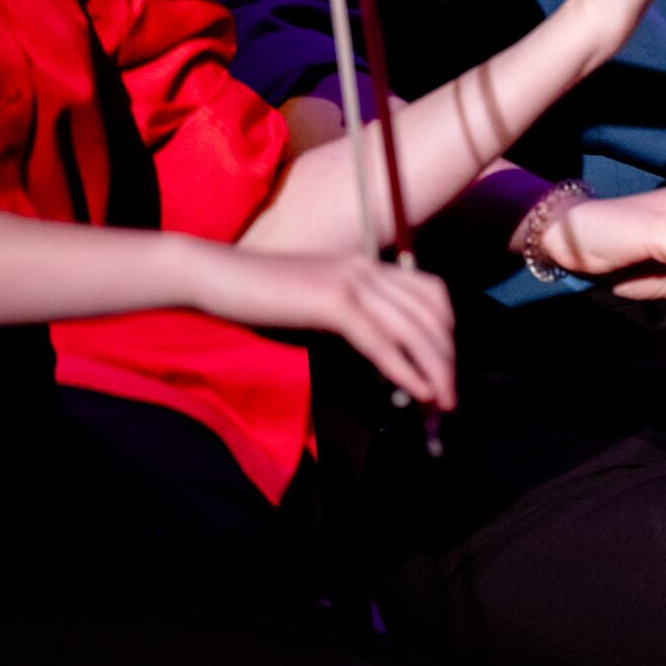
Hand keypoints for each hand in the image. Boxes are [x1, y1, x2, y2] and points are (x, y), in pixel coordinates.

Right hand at [194, 247, 458, 406]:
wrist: (214, 275)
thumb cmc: (257, 295)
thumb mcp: (315, 302)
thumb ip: (349, 318)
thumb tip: (380, 352)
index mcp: (365, 264)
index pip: (429, 292)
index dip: (446, 329)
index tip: (446, 363)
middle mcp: (366, 267)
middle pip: (430, 313)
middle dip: (446, 356)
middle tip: (451, 394)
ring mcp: (351, 281)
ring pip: (413, 328)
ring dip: (435, 368)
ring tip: (443, 400)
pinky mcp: (332, 302)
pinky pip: (381, 341)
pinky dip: (405, 368)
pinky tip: (418, 390)